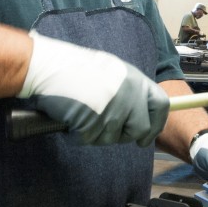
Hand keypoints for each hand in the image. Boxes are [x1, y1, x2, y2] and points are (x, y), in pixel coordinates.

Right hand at [17, 31, 168, 145]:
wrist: (46, 66)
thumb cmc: (72, 68)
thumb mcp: (110, 72)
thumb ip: (128, 90)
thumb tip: (140, 114)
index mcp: (133, 78)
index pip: (161, 105)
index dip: (155, 124)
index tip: (145, 135)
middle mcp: (127, 93)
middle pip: (140, 129)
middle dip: (123, 134)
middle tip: (105, 128)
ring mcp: (111, 108)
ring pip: (112, 138)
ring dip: (95, 133)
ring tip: (82, 114)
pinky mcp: (93, 121)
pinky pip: (89, 140)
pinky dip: (78, 135)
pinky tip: (70, 119)